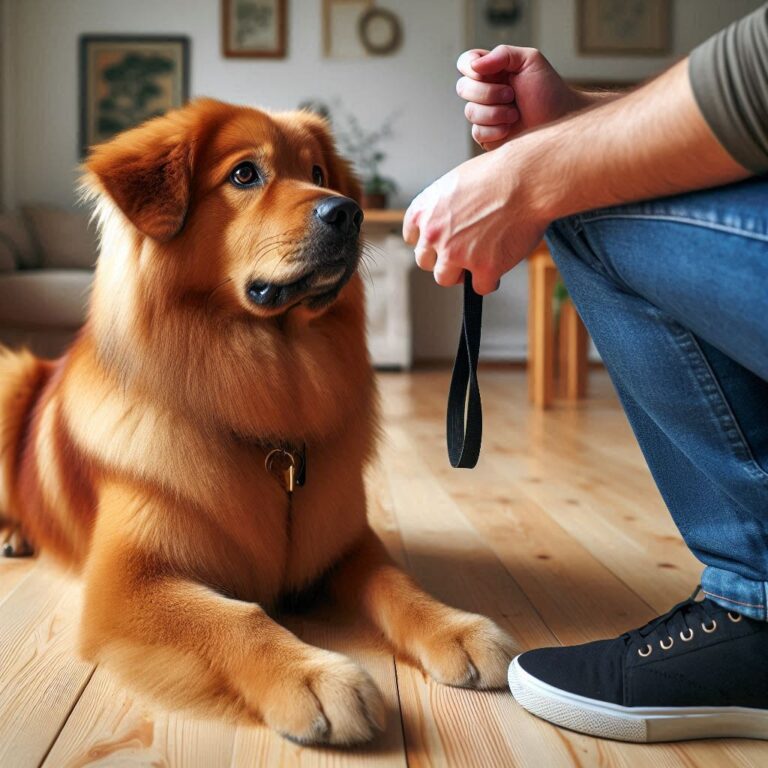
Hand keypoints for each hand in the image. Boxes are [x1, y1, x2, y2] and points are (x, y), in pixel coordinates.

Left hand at [403, 143, 547, 293]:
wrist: (528, 179)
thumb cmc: (499, 174)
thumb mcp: (457, 182)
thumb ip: (444, 208)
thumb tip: (447, 227)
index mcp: (424, 210)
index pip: (413, 237)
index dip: (429, 241)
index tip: (441, 242)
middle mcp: (434, 234)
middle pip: (425, 262)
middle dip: (443, 259)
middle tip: (463, 252)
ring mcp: (456, 254)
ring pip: (445, 279)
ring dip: (461, 273)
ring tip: (480, 260)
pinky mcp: (483, 268)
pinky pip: (480, 287)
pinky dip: (490, 279)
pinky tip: (500, 264)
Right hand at [457, 46, 588, 149]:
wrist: (560, 121)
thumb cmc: (549, 91)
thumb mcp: (530, 60)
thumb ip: (503, 54)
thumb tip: (474, 65)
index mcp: (493, 70)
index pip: (465, 62)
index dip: (470, 67)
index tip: (487, 72)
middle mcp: (485, 91)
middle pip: (463, 88)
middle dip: (488, 92)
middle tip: (511, 94)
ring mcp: (484, 114)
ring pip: (470, 112)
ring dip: (495, 113)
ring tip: (515, 114)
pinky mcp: (487, 136)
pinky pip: (477, 132)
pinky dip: (495, 129)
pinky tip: (510, 128)